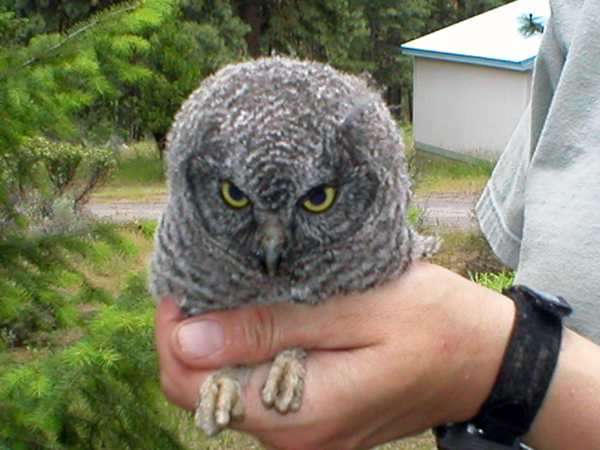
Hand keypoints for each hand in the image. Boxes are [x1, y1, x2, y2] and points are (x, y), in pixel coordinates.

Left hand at [155, 263, 514, 449]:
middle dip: (196, 331)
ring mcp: (306, 433)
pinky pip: (260, 386)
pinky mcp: (317, 419)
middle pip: (203, 387)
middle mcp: (293, 437)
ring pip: (229, 384)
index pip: (190, 385)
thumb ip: (271, 328)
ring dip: (226, 337)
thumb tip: (188, 336)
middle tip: (217, 275)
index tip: (189, 281)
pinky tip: (275, 314)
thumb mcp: (354, 309)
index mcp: (298, 413)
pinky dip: (253, 349)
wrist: (485, 359)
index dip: (174, 332)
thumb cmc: (433, 323)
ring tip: (248, 288)